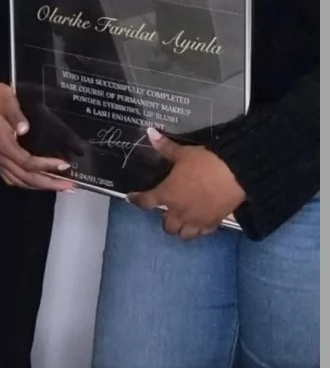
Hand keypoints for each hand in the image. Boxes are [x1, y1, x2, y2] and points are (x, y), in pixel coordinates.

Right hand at [0, 75, 75, 190]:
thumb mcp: (6, 99)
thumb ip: (15, 114)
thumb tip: (24, 129)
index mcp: (2, 143)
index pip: (26, 162)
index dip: (46, 166)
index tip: (64, 164)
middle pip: (25, 177)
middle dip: (49, 183)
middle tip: (70, 186)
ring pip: (19, 181)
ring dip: (40, 186)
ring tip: (60, 186)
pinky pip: (11, 178)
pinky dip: (26, 183)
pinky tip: (37, 183)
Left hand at [128, 129, 244, 240]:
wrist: (234, 174)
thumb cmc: (204, 162)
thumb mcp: (183, 153)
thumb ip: (165, 147)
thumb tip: (150, 132)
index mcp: (167, 194)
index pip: (146, 202)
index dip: (136, 200)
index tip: (132, 198)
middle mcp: (179, 212)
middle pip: (166, 226)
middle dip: (164, 219)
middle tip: (167, 208)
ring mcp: (196, 221)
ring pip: (182, 234)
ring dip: (180, 228)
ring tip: (182, 218)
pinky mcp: (213, 224)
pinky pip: (202, 233)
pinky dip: (198, 229)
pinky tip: (200, 220)